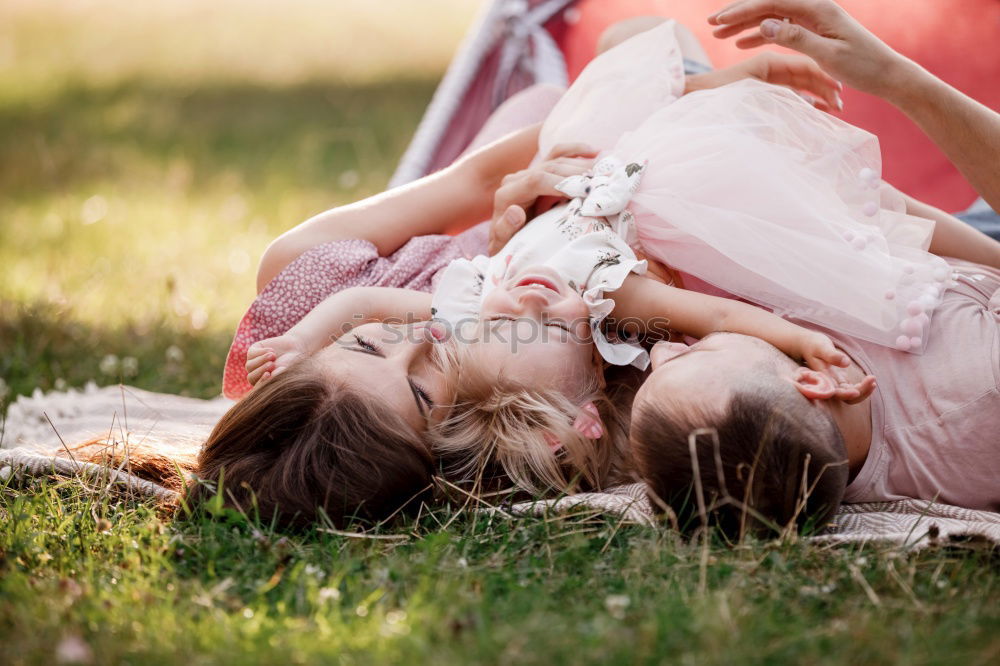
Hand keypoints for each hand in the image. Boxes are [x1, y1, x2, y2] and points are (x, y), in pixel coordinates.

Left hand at [246, 334, 306, 385]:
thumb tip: (270, 376)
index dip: (261, 382)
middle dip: (261, 370)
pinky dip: (262, 352)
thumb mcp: (286, 371)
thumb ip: (278, 376)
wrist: (296, 350)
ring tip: (273, 355)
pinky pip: (252, 354)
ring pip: (249, 365)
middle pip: (251, 377)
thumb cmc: (292, 365)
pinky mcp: (253, 352)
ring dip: (262, 360)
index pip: (257, 388)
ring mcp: (253, 364)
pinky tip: (272, 350)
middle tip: (272, 364)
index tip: (268, 375)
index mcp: (264, 385)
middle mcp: (256, 376)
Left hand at [488, 142, 596, 254]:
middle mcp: (516, 179)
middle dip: (577, 174)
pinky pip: (558, 154)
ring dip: (582, 165)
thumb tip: (515, 211)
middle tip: (602, 182)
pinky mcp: (539, 171)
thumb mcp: (504, 243)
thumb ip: (505, 229)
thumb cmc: (508, 246)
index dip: (561, 183)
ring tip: (605, 173)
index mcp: (507, 194)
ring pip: (557, 159)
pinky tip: (595, 152)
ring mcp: (528, 172)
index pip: (537, 180)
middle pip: (550, 167)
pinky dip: (576, 151)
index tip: (584, 192)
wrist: (508, 240)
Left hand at [687, 52, 841, 111]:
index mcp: (768, 63)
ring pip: (799, 87)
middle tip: (842, 106)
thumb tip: (806, 109)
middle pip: (805, 76)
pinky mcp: (760, 92)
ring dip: (817, 97)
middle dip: (825, 89)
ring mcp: (765, 79)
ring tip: (835, 111)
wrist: (689, 103)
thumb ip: (779, 101)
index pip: (805, 67)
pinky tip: (817, 112)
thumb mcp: (751, 99)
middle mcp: (768, 68)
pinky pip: (788, 95)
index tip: (840, 93)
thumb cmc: (717, 100)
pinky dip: (802, 102)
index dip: (824, 80)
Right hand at [708, 0, 909, 98]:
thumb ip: (796, 38)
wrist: (888, 73)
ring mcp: (813, 19)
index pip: (772, 3)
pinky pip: (780, 28)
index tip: (719, 21)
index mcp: (818, 9)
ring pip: (770, 16)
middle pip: (768, 4)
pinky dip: (759, 34)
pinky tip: (742, 43)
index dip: (742, 10)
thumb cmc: (863, 66)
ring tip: (718, 34)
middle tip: (711, 24)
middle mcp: (814, 8)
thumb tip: (765, 24)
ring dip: (744, 24)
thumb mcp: (828, 54)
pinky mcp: (813, 31)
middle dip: (737, 13)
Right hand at [796, 332, 875, 402]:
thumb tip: (846, 363)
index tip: (856, 391)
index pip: (834, 393)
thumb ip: (832, 355)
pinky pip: (853, 389)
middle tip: (872, 379)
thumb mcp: (821, 347)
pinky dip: (863, 387)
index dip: (845, 395)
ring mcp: (835, 384)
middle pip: (845, 398)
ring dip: (864, 391)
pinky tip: (871, 379)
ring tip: (873, 380)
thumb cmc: (814, 345)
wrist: (809, 345)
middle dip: (860, 392)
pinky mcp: (840, 381)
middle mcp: (828, 385)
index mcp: (822, 379)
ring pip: (850, 395)